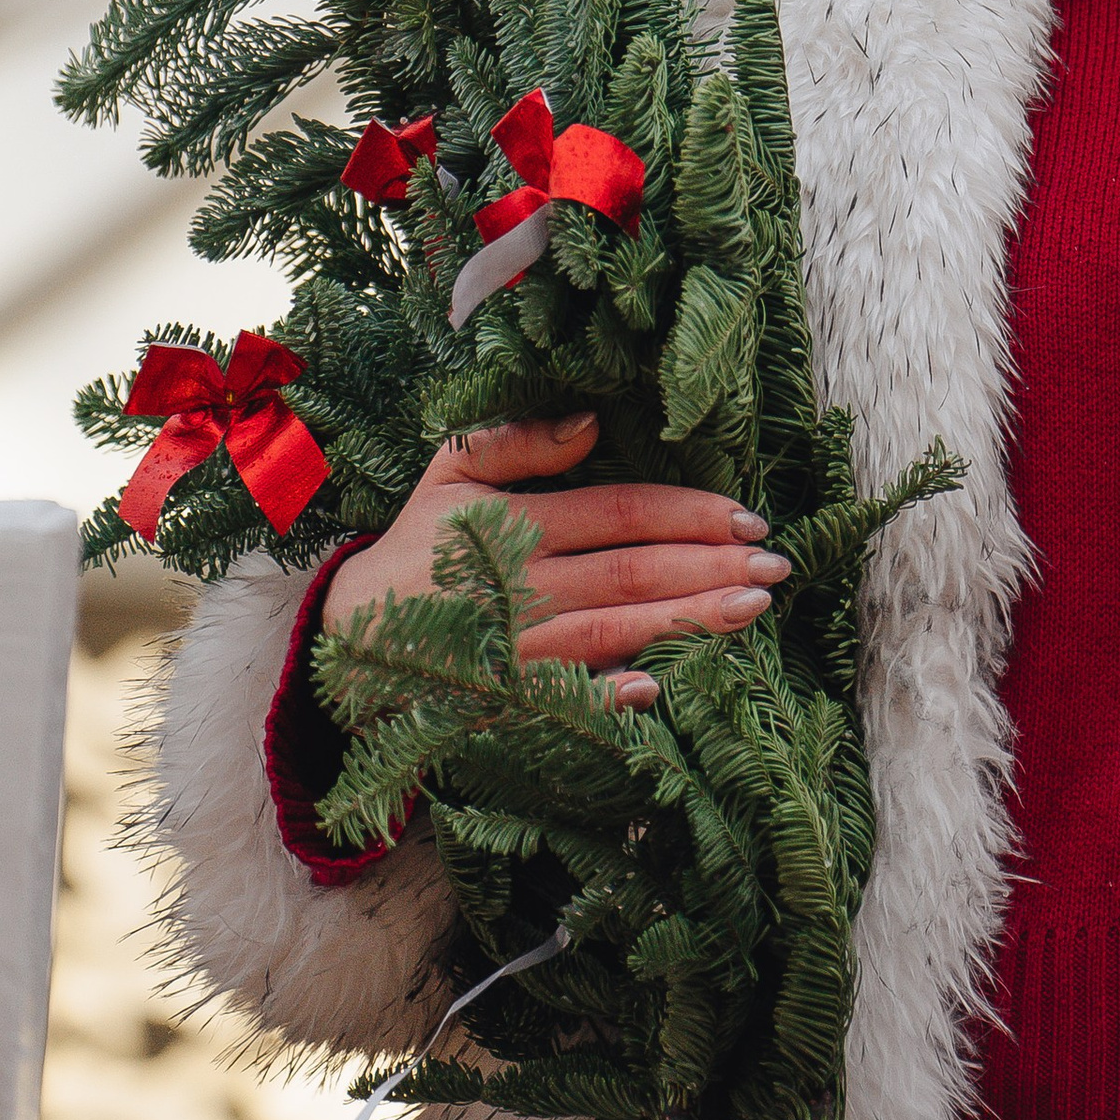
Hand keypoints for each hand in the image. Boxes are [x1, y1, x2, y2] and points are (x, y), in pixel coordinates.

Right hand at [325, 413, 787, 708]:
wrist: (342, 638)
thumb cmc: (415, 543)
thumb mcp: (451, 471)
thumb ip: (519, 441)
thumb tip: (593, 421)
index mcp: (516, 521)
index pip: (621, 512)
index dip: (690, 512)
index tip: (749, 515)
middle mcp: (520, 583)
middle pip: (632, 572)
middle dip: (711, 567)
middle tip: (777, 565)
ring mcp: (511, 646)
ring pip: (613, 631)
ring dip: (687, 622)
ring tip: (753, 610)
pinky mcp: (500, 698)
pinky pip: (561, 698)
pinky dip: (606, 696)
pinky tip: (657, 690)